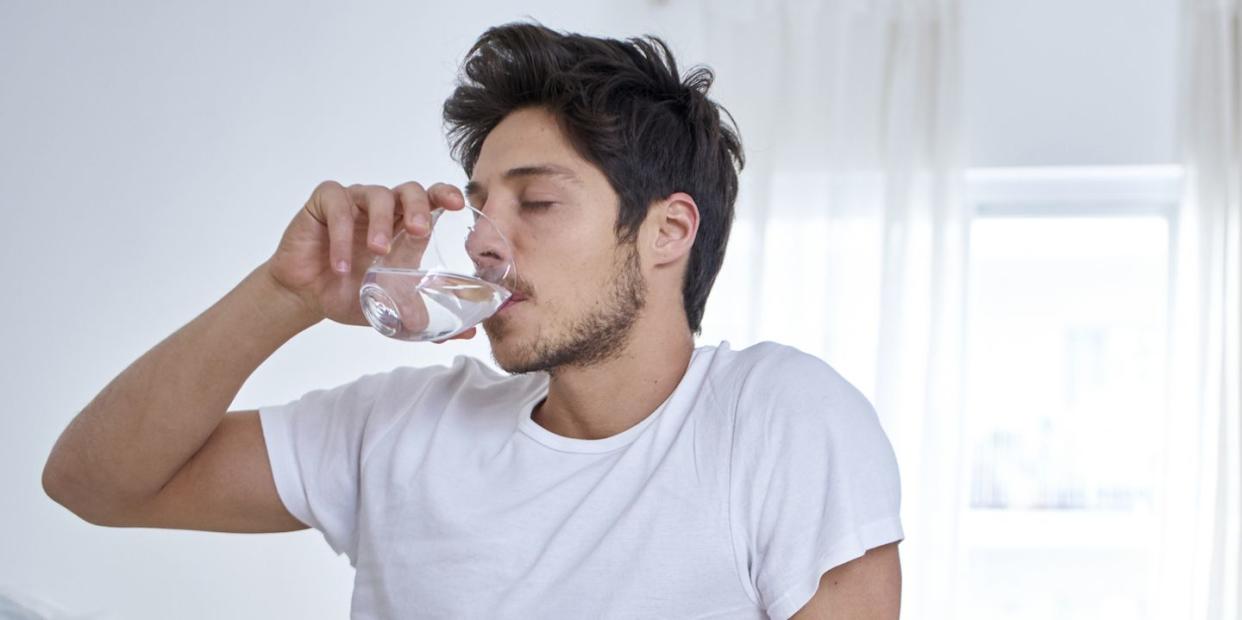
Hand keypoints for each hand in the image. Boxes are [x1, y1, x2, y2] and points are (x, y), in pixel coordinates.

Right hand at [265, 180, 475, 340]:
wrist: (305, 298)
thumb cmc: (349, 293)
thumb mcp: (392, 306)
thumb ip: (425, 313)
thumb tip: (468, 333)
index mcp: (404, 225)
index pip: (431, 199)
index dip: (445, 194)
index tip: (458, 203)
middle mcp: (383, 209)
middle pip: (409, 190)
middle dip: (418, 207)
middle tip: (417, 232)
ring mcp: (354, 202)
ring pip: (376, 194)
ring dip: (380, 223)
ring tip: (377, 252)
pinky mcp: (324, 203)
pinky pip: (338, 207)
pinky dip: (341, 235)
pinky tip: (340, 265)